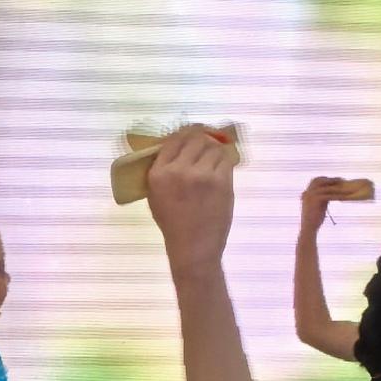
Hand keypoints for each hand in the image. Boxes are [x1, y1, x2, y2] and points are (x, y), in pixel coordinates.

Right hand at [146, 130, 237, 260]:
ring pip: (213, 147)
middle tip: (207, 142)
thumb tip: (176, 147)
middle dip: (202, 139)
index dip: (185, 134)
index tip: (191, 135)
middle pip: (195, 138)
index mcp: (158, 173)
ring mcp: (201, 174)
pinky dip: (224, 162)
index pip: (173, 140)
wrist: (193, 247)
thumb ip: (162, 170)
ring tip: (213, 160)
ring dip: (215, 151)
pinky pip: (225, 160)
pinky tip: (221, 169)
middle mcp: (178, 169)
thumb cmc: (172, 224)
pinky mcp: (220, 180)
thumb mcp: (155, 195)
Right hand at [298, 175, 349, 224]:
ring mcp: (311, 195)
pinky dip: (338, 195)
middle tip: (342, 180)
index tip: (335, 179)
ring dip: (338, 187)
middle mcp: (308, 192)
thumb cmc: (314, 219)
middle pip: (321, 180)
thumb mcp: (319, 205)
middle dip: (332, 179)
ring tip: (347, 188)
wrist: (308, 228)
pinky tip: (345, 197)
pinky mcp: (316, 199)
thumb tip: (333, 192)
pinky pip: (330, 195)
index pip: (316, 180)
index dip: (326, 179)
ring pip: (327, 188)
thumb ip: (323, 197)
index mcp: (307, 192)